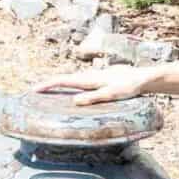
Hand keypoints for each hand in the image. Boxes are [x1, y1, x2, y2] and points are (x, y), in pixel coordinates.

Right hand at [31, 66, 149, 105]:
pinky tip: (70, 90)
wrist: (143, 78)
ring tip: (47, 90)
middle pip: (64, 79)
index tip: (35, 89)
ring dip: (58, 84)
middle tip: (35, 90)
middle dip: (49, 84)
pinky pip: (79, 82)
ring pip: (72, 80)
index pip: (64, 81)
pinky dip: (69, 85)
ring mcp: (94, 77)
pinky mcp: (98, 79)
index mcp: (89, 80)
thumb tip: (74, 101)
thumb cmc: (129, 87)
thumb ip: (93, 98)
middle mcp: (89, 76)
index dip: (48, 85)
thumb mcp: (111, 94)